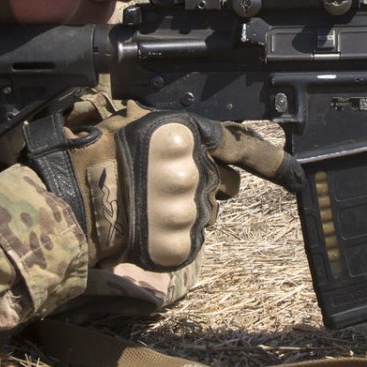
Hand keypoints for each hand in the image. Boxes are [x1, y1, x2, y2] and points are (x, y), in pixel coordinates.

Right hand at [26, 107, 298, 270]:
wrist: (66, 202)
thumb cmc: (92, 155)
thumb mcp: (136, 121)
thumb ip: (178, 132)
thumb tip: (202, 137)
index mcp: (189, 134)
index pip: (245, 148)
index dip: (277, 164)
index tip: (299, 178)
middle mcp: (197, 170)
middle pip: (225, 185)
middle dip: (205, 187)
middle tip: (165, 188)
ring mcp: (190, 210)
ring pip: (205, 215)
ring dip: (184, 213)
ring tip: (145, 209)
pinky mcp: (180, 244)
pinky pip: (187, 243)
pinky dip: (170, 240)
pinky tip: (144, 230)